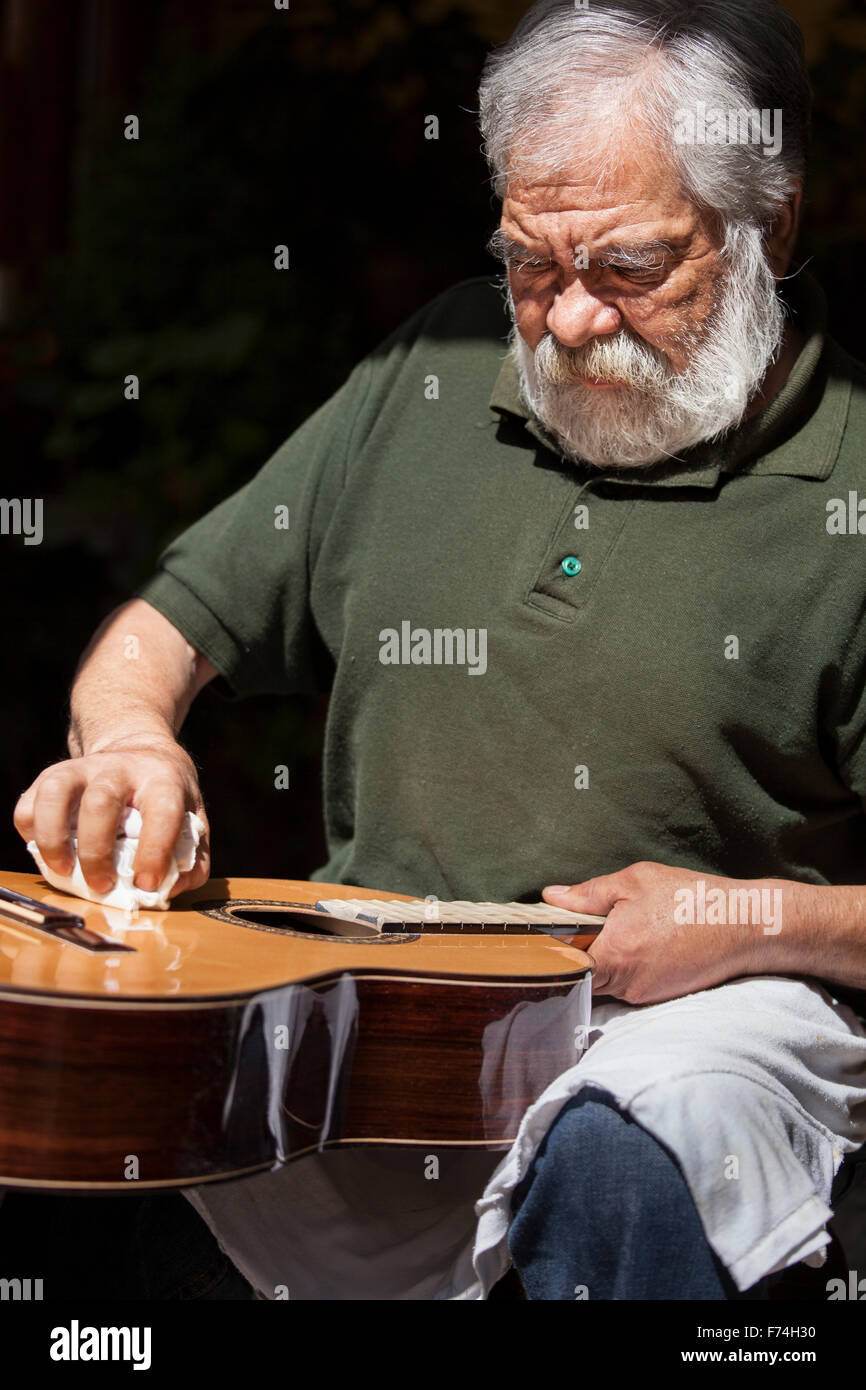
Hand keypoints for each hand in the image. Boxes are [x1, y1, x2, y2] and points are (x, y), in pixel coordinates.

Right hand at [14, 741, 209, 897]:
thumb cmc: (165, 798)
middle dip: (96, 852)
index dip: (154, 850)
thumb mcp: (193, 820)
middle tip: (101, 885)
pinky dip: (32, 834)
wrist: (138, 753)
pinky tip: (47, 852)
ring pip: (56, 793)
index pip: (162, 810)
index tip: (146, 884)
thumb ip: (190, 860)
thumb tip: (167, 891)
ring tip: (64, 871)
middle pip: (101, 802)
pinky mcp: (53, 776)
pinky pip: (30, 804)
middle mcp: (121, 768)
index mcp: (163, 779)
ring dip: (54, 839)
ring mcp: (83, 768)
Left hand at [543, 861, 780, 1003]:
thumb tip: (551, 897)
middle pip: (580, 975)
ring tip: (620, 930)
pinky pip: (626, 984)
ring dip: (602, 959)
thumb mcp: (635, 882)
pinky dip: (625, 966)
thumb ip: (589, 893)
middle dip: (576, 954)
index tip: (539, 938)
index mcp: (615, 951)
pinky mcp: (658, 996)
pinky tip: (641, 943)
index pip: (563, 964)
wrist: (745, 925)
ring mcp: (642, 994)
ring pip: (603, 981)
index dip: (550, 952)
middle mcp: (626, 982)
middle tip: (579, 928)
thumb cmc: (692, 898)